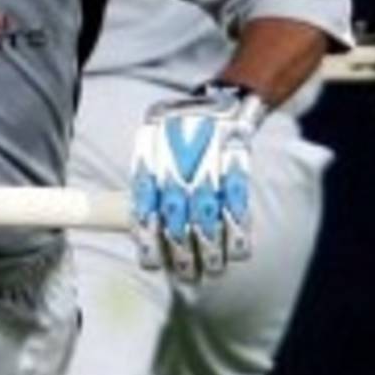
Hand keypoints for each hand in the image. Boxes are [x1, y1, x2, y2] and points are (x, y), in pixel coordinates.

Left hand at [130, 84, 265, 280]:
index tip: (152, 263)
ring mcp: (209, 165)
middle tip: (185, 273)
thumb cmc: (181, 134)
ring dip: (210, 252)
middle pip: (177, 221)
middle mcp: (178, 164)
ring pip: (208, 220)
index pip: (145, 208)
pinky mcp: (237, 166)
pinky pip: (239, 208)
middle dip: (181, 253)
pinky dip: (239, 235)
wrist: (224, 101)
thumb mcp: (153, 146)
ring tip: (210, 269)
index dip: (149, 240)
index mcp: (152, 159)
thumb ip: (147, 183)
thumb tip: (135, 226)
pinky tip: (237, 252)